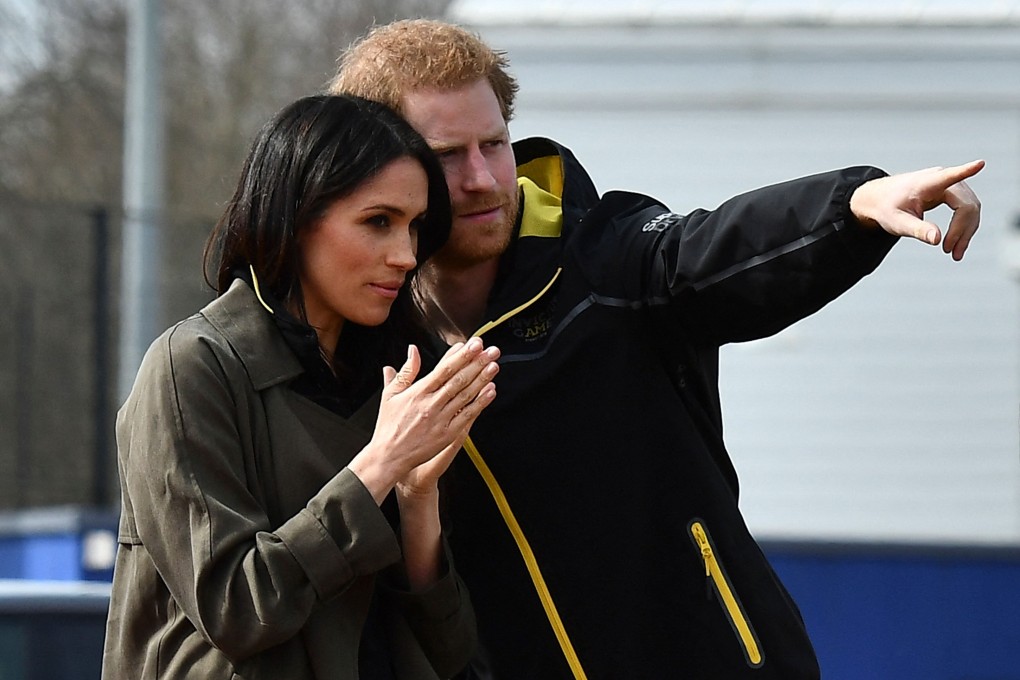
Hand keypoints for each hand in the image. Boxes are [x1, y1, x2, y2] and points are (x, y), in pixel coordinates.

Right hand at [349, 338, 498, 501]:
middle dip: (476, 363)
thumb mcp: (390, 394)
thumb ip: (405, 371)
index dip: (460, 355)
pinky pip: (467, 415)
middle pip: (458, 379)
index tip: (472, 344)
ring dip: (482, 379)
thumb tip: (412, 350)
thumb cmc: (389, 426)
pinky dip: (480, 403)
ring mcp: (441, 419)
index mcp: (418, 392)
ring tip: (494, 366)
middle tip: (491, 351)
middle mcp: (431, 404)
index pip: (443, 369)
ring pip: (465, 395)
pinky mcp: (448, 434)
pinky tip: (490, 391)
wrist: (389, 456)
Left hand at [849, 160, 983, 260]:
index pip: (951, 176)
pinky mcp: (952, 194)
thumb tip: (937, 239)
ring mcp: (951, 186)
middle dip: (963, 230)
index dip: (967, 171)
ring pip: (971, 209)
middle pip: (967, 205)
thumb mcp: (897, 222)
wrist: (880, 200)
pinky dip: (964, 228)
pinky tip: (956, 244)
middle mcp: (943, 180)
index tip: (980, 163)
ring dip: (966, 232)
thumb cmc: (887, 208)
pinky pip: (966, 211)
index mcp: (928, 182)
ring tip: (954, 254)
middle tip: (952, 253)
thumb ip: (917, 229)